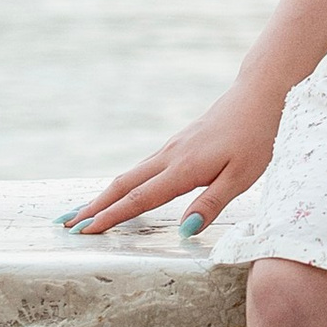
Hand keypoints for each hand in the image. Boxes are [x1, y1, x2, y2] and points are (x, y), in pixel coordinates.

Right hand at [62, 88, 282, 239]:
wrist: (262, 94)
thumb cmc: (258, 137)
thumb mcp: (243, 176)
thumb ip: (212, 204)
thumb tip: (184, 232)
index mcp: (184, 169)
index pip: (139, 199)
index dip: (110, 217)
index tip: (83, 232)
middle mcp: (170, 156)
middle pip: (122, 184)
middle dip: (93, 206)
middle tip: (64, 225)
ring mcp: (172, 148)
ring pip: (129, 175)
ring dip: (103, 195)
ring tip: (82, 213)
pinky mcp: (178, 144)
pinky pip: (142, 168)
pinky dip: (123, 184)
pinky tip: (119, 192)